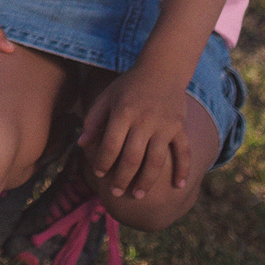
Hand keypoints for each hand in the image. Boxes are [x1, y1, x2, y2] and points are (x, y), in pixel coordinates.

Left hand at [78, 64, 193, 200]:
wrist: (162, 69)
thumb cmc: (129, 86)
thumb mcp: (107, 97)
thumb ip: (93, 119)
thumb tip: (80, 144)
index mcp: (123, 112)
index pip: (111, 144)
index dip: (103, 162)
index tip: (98, 174)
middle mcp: (144, 120)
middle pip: (132, 157)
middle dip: (122, 179)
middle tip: (116, 193)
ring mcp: (165, 125)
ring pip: (156, 161)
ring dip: (147, 181)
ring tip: (138, 195)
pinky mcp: (180, 127)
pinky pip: (184, 152)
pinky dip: (183, 170)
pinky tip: (178, 186)